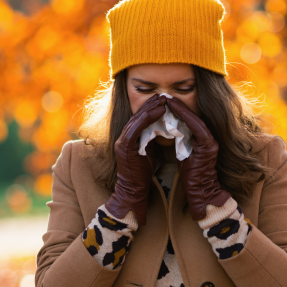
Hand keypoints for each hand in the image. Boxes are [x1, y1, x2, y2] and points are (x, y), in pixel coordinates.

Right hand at [105, 93, 166, 224]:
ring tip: (163, 99)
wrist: (133, 191)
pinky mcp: (125, 146)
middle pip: (137, 115)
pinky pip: (136, 127)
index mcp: (129, 138)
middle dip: (151, 104)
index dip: (151, 108)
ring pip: (137, 118)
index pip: (140, 118)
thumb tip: (163, 128)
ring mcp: (122, 141)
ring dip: (150, 108)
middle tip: (164, 95)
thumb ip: (151, 139)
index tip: (164, 100)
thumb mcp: (149, 152)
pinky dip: (148, 118)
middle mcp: (123, 137)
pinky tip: (159, 111)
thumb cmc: (143, 174)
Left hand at [166, 97, 230, 219]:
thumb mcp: (184, 154)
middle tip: (165, 97)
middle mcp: (209, 138)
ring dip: (181, 109)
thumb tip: (170, 130)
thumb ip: (182, 141)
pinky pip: (197, 127)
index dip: (179, 110)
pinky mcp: (209, 146)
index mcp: (203, 139)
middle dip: (179, 106)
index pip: (190, 121)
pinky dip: (186, 117)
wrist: (201, 190)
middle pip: (193, 117)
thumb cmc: (191, 175)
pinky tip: (175, 110)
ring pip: (195, 119)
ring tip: (168, 100)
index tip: (166, 102)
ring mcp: (211, 141)